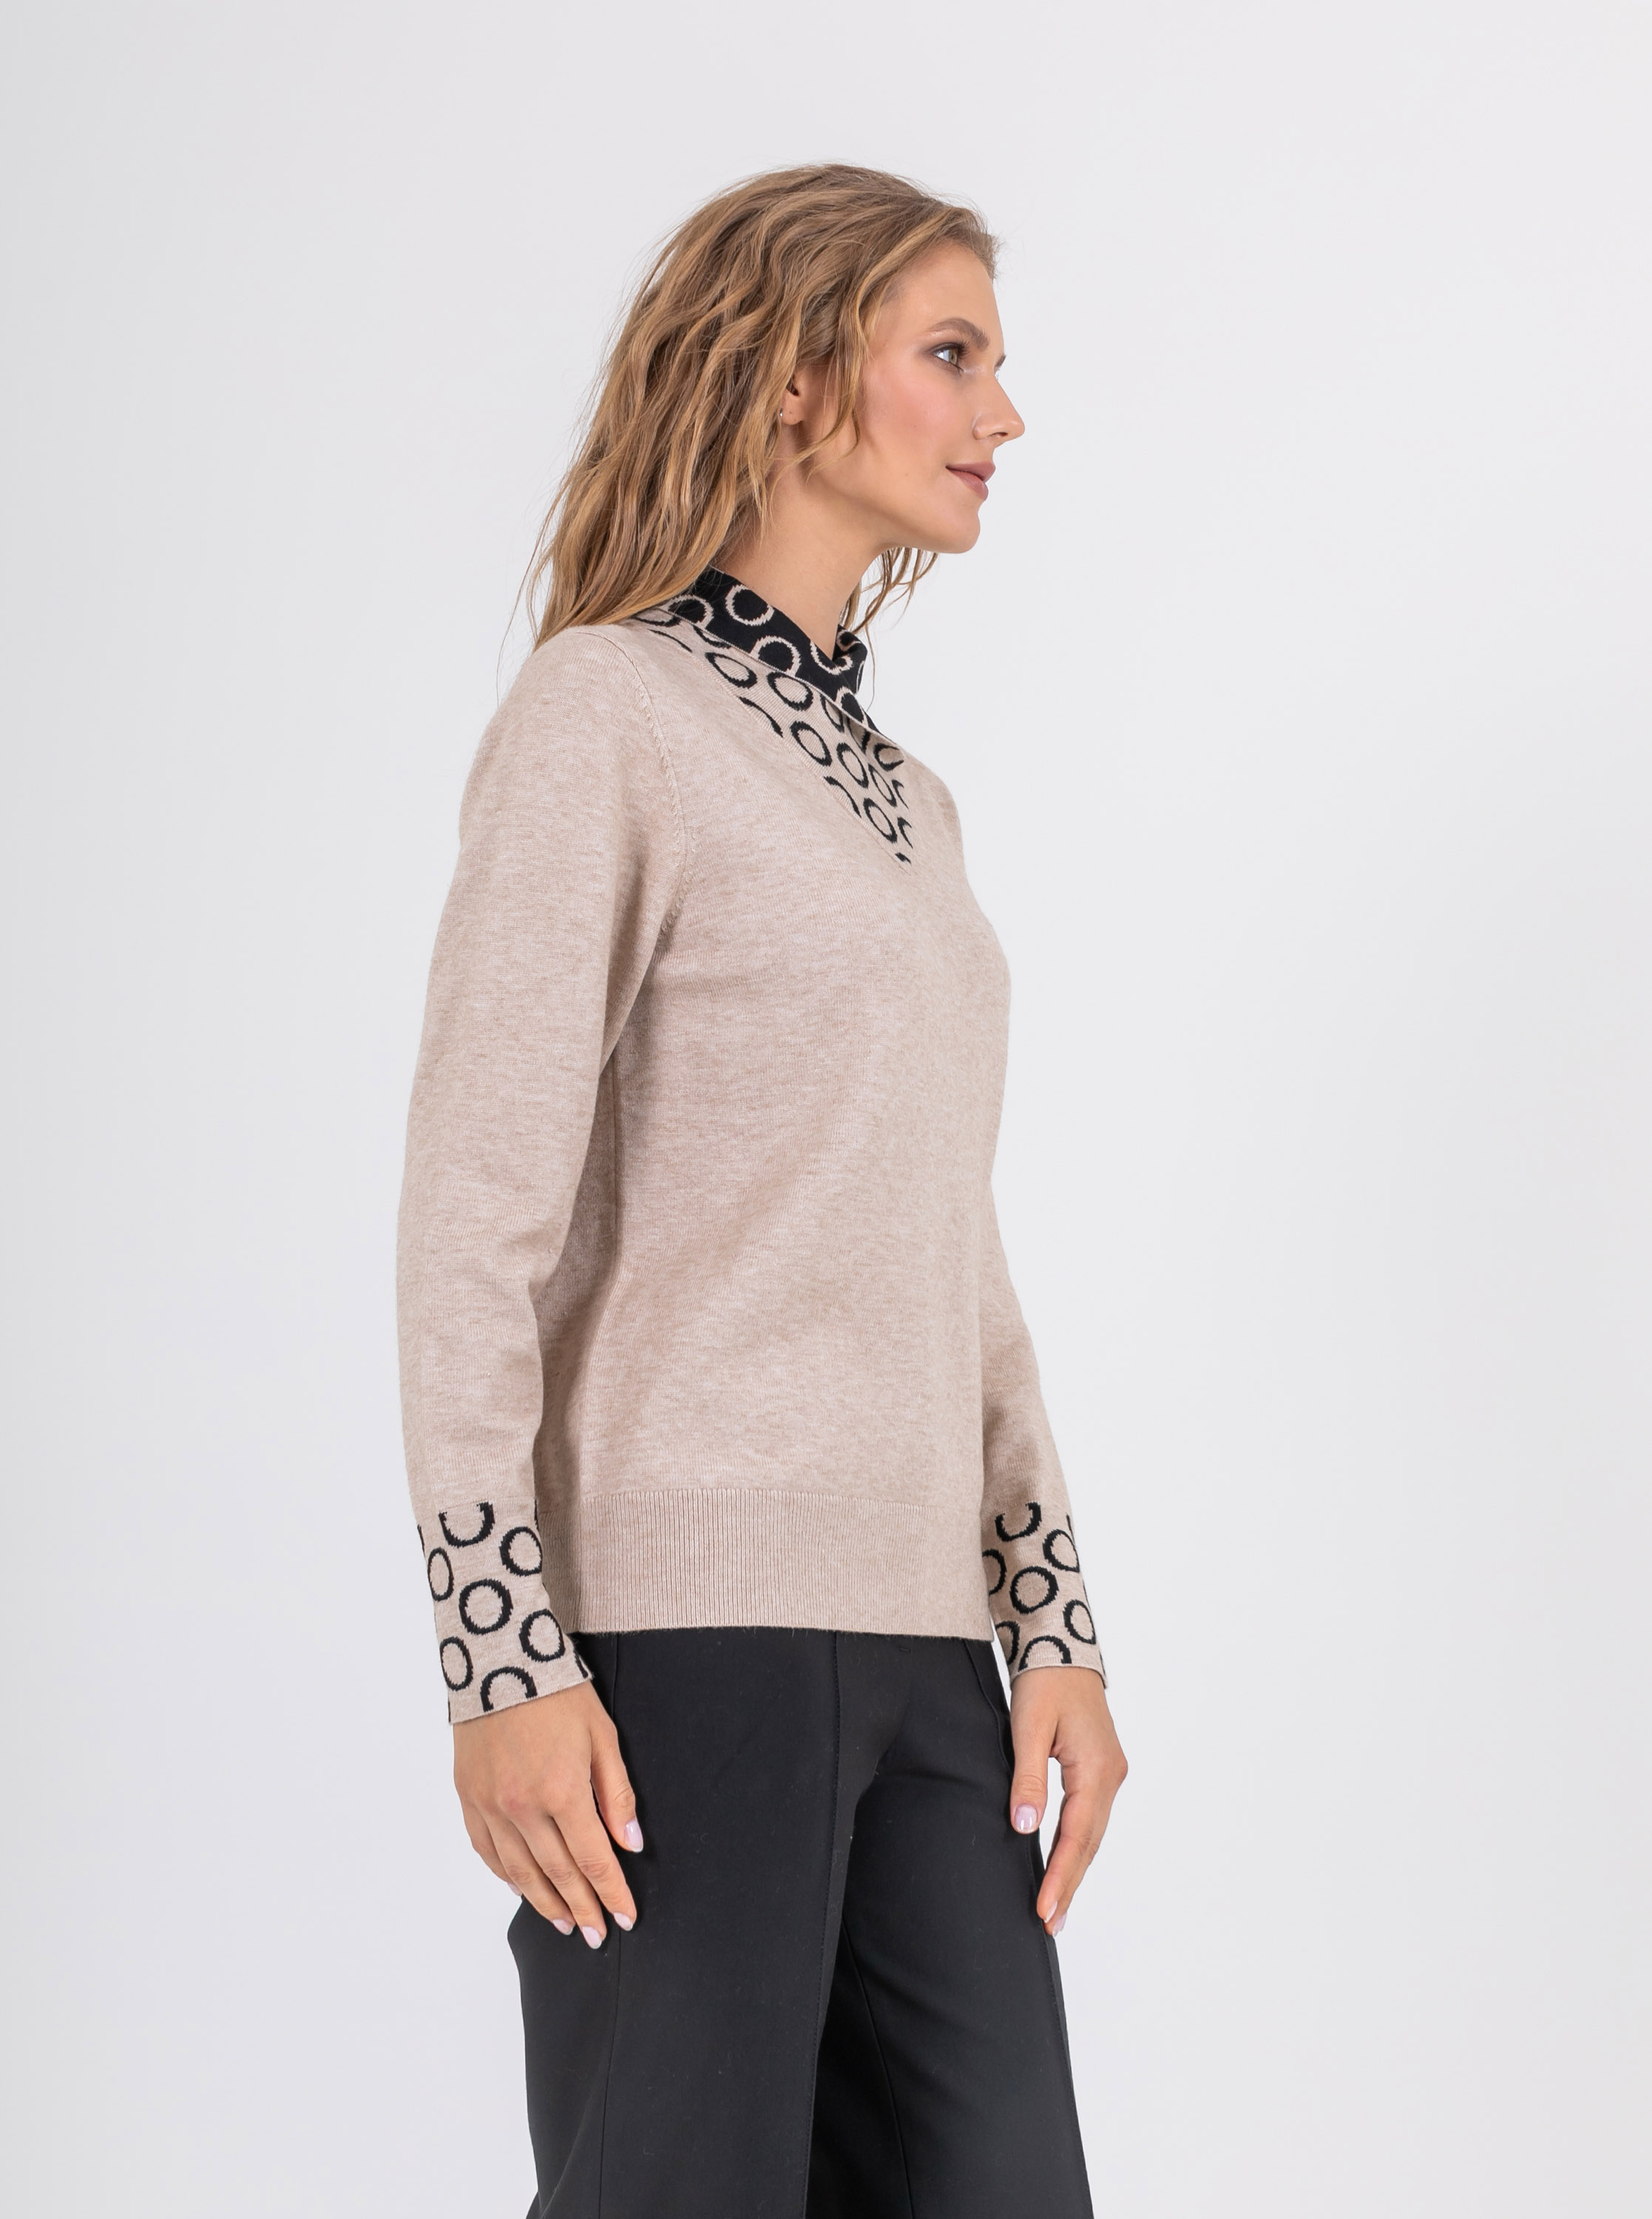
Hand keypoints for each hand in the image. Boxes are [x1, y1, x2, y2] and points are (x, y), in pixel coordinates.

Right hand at [453, 1682, 641, 1946]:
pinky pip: (487, 1850)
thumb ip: (616, 1795)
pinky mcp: (468, 1796)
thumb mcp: (602, 1737)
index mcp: (563, 1791)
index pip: (593, 1860)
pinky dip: (506, 1875)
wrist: (502, 1660)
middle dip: (582, 1907)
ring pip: (520, 1871)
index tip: (624, 1919)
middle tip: (595, 1935)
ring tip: (564, 1923)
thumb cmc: (560, 1694)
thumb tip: (630, 1844)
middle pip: (558, 1873)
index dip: (611, 1893)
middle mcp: (523, 1807)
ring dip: (544, 1902)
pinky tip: (521, 1888)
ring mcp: (491, 1805)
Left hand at [1008, 1668, 1126, 1934]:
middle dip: (1069, 1884)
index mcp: (1097, 1769)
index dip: (1060, 1876)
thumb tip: (1025, 1828)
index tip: (1044, 1910)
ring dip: (1073, 1869)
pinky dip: (1076, 1845)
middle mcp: (1111, 1776)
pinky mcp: (1101, 1769)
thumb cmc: (1045, 1681)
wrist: (1062, 1647)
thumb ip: (1027, 1778)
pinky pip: (1090, 1817)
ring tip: (1056, 1908)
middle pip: (1089, 1843)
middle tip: (1050, 1925)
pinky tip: (1064, 1864)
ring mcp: (1110, 1773)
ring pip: (1092, 1833)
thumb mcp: (1027, 1727)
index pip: (1076, 1836)